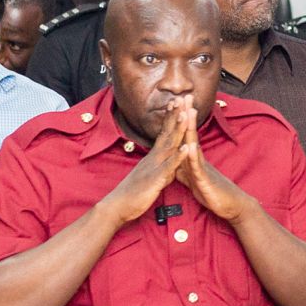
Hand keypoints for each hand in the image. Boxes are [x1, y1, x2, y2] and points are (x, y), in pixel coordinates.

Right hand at [98, 106, 185, 225]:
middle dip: (175, 115)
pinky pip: (169, 166)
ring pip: (168, 145)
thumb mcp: (149, 177)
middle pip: (166, 133)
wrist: (118, 206)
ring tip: (186, 115)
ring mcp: (154, 167)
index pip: (163, 133)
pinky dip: (179, 156)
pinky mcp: (155, 179)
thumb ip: (159, 169)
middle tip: (180, 98)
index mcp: (152, 157)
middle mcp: (153, 158)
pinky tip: (187, 147)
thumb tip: (167, 166)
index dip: (170, 118)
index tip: (176, 103)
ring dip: (178, 130)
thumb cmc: (133, 194)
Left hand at [173, 103, 252, 221]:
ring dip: (190, 128)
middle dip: (186, 114)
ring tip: (187, 111)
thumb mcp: (194, 178)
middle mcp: (199, 159)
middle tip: (185, 95)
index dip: (180, 119)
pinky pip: (197, 166)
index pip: (185, 135)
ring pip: (194, 145)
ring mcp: (203, 167)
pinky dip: (192, 155)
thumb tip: (174, 160)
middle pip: (190, 133)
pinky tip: (189, 144)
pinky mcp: (205, 180)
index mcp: (194, 158)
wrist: (232, 206)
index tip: (176, 102)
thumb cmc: (213, 192)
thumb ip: (184, 168)